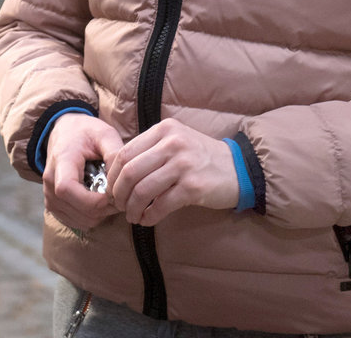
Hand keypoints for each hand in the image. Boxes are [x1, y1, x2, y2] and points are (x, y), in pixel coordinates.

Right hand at [42, 112, 123, 232]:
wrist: (64, 132)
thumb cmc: (85, 132)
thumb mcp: (104, 134)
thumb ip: (116, 153)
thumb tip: (124, 180)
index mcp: (61, 161)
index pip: (68, 189)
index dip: (95, 200)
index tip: (114, 193)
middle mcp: (50, 182)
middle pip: (79, 210)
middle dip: (106, 208)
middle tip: (120, 195)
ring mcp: (49, 196)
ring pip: (81, 220)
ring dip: (101, 214)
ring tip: (109, 195)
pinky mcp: (53, 205)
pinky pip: (77, 222)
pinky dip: (93, 217)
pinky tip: (98, 200)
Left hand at [106, 117, 237, 226]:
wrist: (239, 169)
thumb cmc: (201, 157)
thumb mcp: (175, 142)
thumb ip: (149, 151)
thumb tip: (117, 175)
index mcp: (163, 130)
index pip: (125, 153)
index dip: (113, 175)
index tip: (111, 189)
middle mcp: (172, 144)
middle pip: (130, 172)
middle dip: (119, 193)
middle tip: (118, 206)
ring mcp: (184, 164)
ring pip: (143, 190)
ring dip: (132, 207)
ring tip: (132, 216)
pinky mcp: (194, 187)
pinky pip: (162, 204)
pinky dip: (150, 216)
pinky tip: (147, 220)